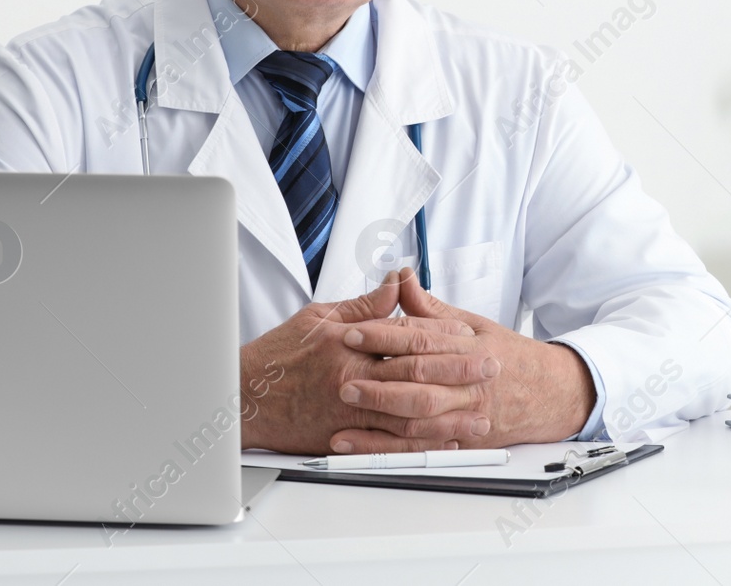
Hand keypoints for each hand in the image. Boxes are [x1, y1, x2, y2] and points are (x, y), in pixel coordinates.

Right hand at [238, 273, 500, 453]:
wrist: (241, 398)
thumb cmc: (276, 357)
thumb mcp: (318, 317)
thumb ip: (363, 305)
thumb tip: (397, 284)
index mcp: (347, 344)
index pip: (404, 336)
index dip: (441, 334)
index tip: (468, 334)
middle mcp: (351, 378)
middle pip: (415, 374)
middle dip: (458, 371)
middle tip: (490, 368)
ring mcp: (348, 412)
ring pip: (408, 415)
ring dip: (448, 415)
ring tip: (480, 414)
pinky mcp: (342, 438)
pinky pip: (388, 444)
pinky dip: (420, 445)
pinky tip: (444, 443)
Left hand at [326, 269, 594, 451]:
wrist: (549, 394)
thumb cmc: (508, 356)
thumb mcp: (474, 324)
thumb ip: (431, 309)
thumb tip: (401, 278)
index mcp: (471, 347)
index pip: (423, 339)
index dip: (385, 335)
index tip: (352, 332)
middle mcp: (470, 382)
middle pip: (420, 380)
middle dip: (378, 378)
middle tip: (342, 374)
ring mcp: (467, 414)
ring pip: (420, 418)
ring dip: (379, 415)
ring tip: (345, 407)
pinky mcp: (462, 442)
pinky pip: (420, 448)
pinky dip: (387, 449)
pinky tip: (358, 445)